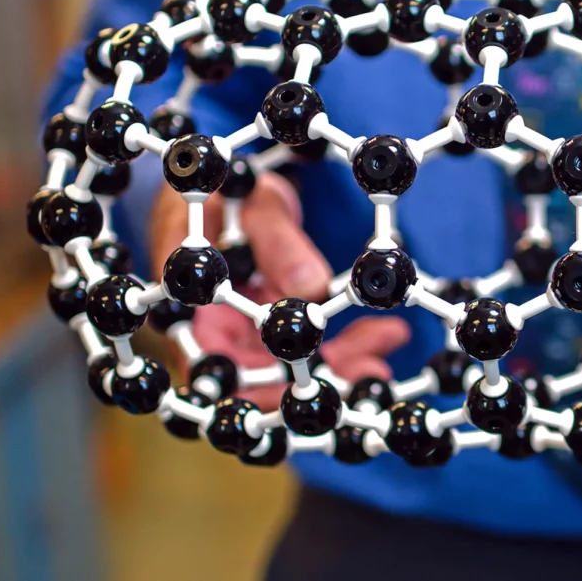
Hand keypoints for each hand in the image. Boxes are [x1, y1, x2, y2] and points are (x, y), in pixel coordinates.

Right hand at [148, 169, 408, 402]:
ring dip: (342, 368)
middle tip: (365, 376)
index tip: (300, 394)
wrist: (234, 187)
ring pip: (297, 368)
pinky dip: (352, 344)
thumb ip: (277, 241)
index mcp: (192, 308)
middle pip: (264, 378)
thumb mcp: (250, 203)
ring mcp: (255, 333)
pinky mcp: (285, 327)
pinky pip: (319, 346)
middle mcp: (222, 332)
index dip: (255, 393)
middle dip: (315, 384)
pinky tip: (389, 335)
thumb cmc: (227, 192)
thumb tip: (310, 286)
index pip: (217, 366)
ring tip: (382, 366)